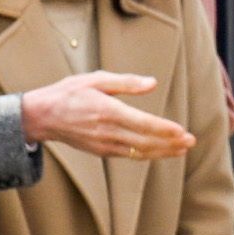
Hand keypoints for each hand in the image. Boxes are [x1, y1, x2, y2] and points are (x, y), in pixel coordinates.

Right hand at [20, 73, 194, 160]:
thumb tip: (152, 84)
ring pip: (138, 152)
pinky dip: (146, 154)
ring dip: (161, 152)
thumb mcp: (96, 79)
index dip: (164, 129)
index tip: (182, 131)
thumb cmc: (69, 93)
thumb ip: (126, 82)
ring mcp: (103, 145)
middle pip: (144, 142)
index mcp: (108, 111)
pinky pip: (128, 155)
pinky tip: (159, 152)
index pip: (142, 124)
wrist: (42, 117)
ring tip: (181, 150)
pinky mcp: (100, 151)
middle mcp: (107, 132)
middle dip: (170, 143)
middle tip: (191, 142)